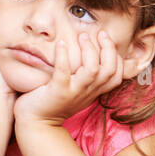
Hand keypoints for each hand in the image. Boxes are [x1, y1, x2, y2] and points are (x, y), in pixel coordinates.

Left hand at [13, 29, 127, 126]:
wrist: (37, 123)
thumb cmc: (55, 102)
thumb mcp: (77, 91)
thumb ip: (86, 78)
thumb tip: (90, 55)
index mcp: (95, 91)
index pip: (117, 73)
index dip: (116, 55)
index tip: (106, 39)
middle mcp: (88, 92)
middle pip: (109, 69)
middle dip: (107, 48)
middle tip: (98, 33)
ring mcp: (74, 92)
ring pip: (92, 70)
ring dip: (89, 50)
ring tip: (82, 36)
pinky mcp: (58, 92)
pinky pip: (63, 72)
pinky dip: (63, 57)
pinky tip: (60, 44)